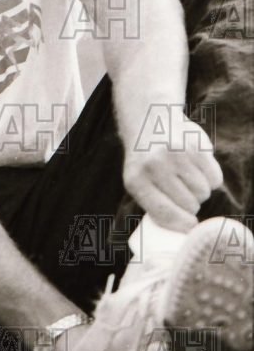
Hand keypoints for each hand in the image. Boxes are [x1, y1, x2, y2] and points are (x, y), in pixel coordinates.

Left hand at [122, 113, 223, 231]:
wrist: (149, 120)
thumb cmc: (145, 159)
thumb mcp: (137, 181)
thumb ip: (154, 205)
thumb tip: (182, 231)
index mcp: (136, 180)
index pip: (165, 214)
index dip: (182, 225)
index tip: (189, 225)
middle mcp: (155, 166)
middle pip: (189, 205)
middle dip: (190, 204)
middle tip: (182, 191)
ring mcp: (177, 154)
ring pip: (203, 193)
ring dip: (199, 191)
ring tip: (186, 178)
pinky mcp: (196, 145)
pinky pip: (215, 178)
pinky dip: (210, 179)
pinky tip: (197, 168)